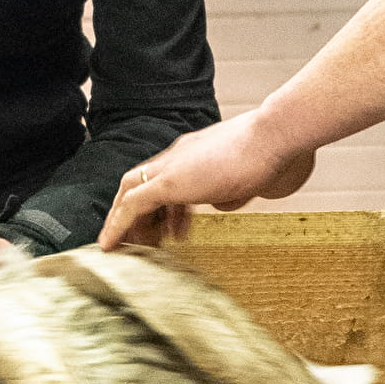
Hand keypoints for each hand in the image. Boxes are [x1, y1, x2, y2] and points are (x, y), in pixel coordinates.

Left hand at [97, 110, 315, 250]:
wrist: (274, 136)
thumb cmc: (271, 154)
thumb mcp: (248, 178)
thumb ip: (230, 189)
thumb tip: (222, 203)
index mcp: (195, 153)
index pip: (166, 177)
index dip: (161, 204)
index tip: (165, 227)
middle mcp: (179, 155)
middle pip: (141, 182)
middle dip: (136, 213)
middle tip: (138, 240)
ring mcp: (172, 165)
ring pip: (131, 191)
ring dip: (124, 220)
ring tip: (123, 247)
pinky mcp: (169, 180)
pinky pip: (133, 204)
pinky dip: (118, 224)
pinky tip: (110, 244)